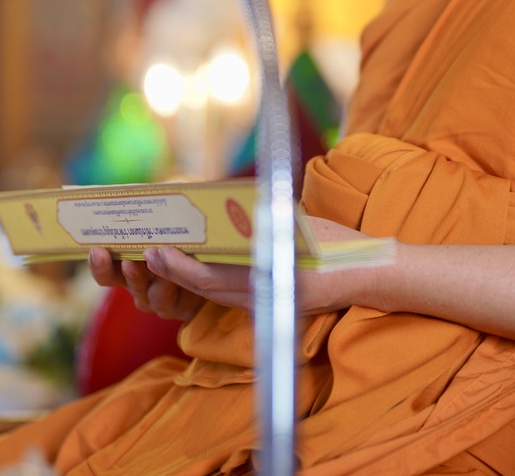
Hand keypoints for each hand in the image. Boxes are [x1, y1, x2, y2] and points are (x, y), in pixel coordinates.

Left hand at [86, 218, 386, 319]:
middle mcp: (261, 298)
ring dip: (183, 276)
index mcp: (267, 281)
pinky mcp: (269, 303)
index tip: (153, 250)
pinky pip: (228, 293)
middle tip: (142, 249)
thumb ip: (262, 222)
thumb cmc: (340, 245)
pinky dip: (205, 279)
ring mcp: (265, 304)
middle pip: (203, 289)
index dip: (177, 267)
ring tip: (157, 254)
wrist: (371, 275)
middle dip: (170, 272)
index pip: (210, 279)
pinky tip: (191, 262)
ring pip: (212, 294)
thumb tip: (225, 210)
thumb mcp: (300, 228)